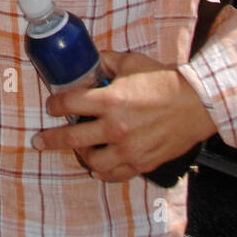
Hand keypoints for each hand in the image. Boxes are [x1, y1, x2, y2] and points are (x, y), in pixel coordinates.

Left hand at [31, 49, 215, 181]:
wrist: (197, 104)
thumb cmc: (164, 81)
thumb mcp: (131, 62)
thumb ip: (106, 61)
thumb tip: (89, 61)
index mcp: (111, 100)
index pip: (69, 104)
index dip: (54, 104)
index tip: (50, 105)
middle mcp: (116, 128)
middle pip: (71, 138)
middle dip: (50, 139)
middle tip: (39, 140)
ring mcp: (128, 149)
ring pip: (91, 161)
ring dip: (80, 155)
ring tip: (77, 149)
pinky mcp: (141, 163)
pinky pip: (114, 175)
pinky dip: (102, 172)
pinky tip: (97, 166)